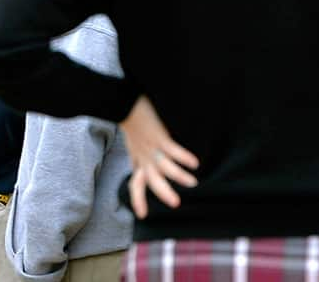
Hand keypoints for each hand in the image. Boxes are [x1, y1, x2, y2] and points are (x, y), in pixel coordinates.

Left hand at [119, 96, 198, 218]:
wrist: (123, 103)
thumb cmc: (131, 120)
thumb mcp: (133, 143)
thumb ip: (141, 154)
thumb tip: (146, 164)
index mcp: (137, 160)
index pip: (135, 184)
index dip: (138, 200)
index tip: (142, 215)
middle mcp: (143, 157)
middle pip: (152, 181)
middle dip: (164, 193)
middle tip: (176, 204)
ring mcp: (151, 148)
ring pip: (166, 168)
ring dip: (180, 177)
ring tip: (193, 183)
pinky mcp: (159, 137)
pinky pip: (173, 150)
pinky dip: (184, 158)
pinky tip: (195, 163)